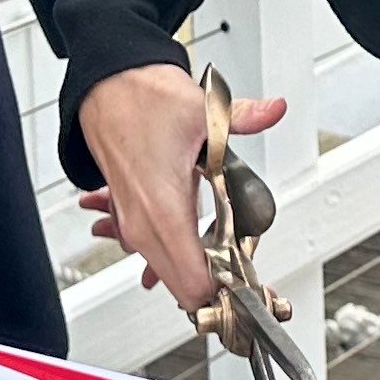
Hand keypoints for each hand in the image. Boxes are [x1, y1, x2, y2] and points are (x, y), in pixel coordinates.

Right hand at [73, 64, 287, 319]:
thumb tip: (274, 110)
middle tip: (252, 280)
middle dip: (219, 288)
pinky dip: (177, 256)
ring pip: (169, 274)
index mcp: (163, 209)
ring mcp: (133, 224)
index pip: (194, 283)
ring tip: (231, 262)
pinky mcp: (130, 218)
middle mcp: (143, 226)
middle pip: (184, 289)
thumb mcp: (202, 110)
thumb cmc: (142, 99)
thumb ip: (245, 117)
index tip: (254, 287)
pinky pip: (155, 254)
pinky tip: (198, 243)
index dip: (228, 292)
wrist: (104, 87)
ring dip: (199, 272)